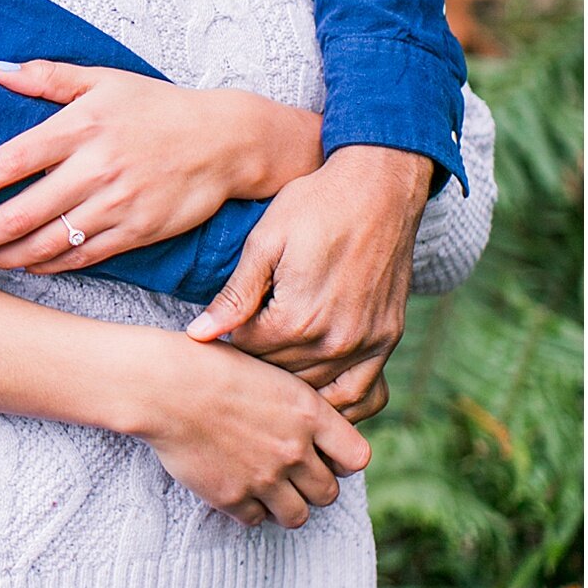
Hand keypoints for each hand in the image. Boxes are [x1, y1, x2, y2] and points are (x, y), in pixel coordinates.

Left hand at [0, 61, 322, 271]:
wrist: (225, 140)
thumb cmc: (158, 106)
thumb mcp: (105, 80)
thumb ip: (48, 77)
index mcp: (81, 126)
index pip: (12, 161)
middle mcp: (96, 168)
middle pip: (22, 211)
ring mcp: (117, 204)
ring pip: (49, 241)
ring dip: (7, 255)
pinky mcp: (137, 231)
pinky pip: (82, 257)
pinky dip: (48, 265)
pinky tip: (25, 265)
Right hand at [129, 329, 371, 527]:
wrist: (164, 385)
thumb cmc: (211, 367)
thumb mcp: (269, 374)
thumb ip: (298, 407)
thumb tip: (312, 432)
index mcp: (309, 413)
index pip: (357, 457)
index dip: (342, 460)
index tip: (324, 456)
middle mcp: (294, 449)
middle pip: (328, 493)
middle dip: (312, 487)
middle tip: (289, 474)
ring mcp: (265, 477)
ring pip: (297, 516)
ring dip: (285, 506)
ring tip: (266, 488)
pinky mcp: (233, 497)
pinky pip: (255, 520)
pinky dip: (248, 509)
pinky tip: (234, 485)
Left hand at [185, 146, 434, 420]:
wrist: (380, 186)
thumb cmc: (316, 205)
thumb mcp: (265, 242)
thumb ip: (235, 296)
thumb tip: (198, 335)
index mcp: (297, 318)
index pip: (247, 352)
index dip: (230, 336)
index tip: (225, 321)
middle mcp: (335, 341)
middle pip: (280, 374)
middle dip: (258, 360)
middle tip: (245, 340)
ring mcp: (368, 344)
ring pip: (317, 388)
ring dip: (292, 380)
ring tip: (274, 359)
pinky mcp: (389, 339)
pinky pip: (366, 394)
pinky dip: (341, 401)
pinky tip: (318, 392)